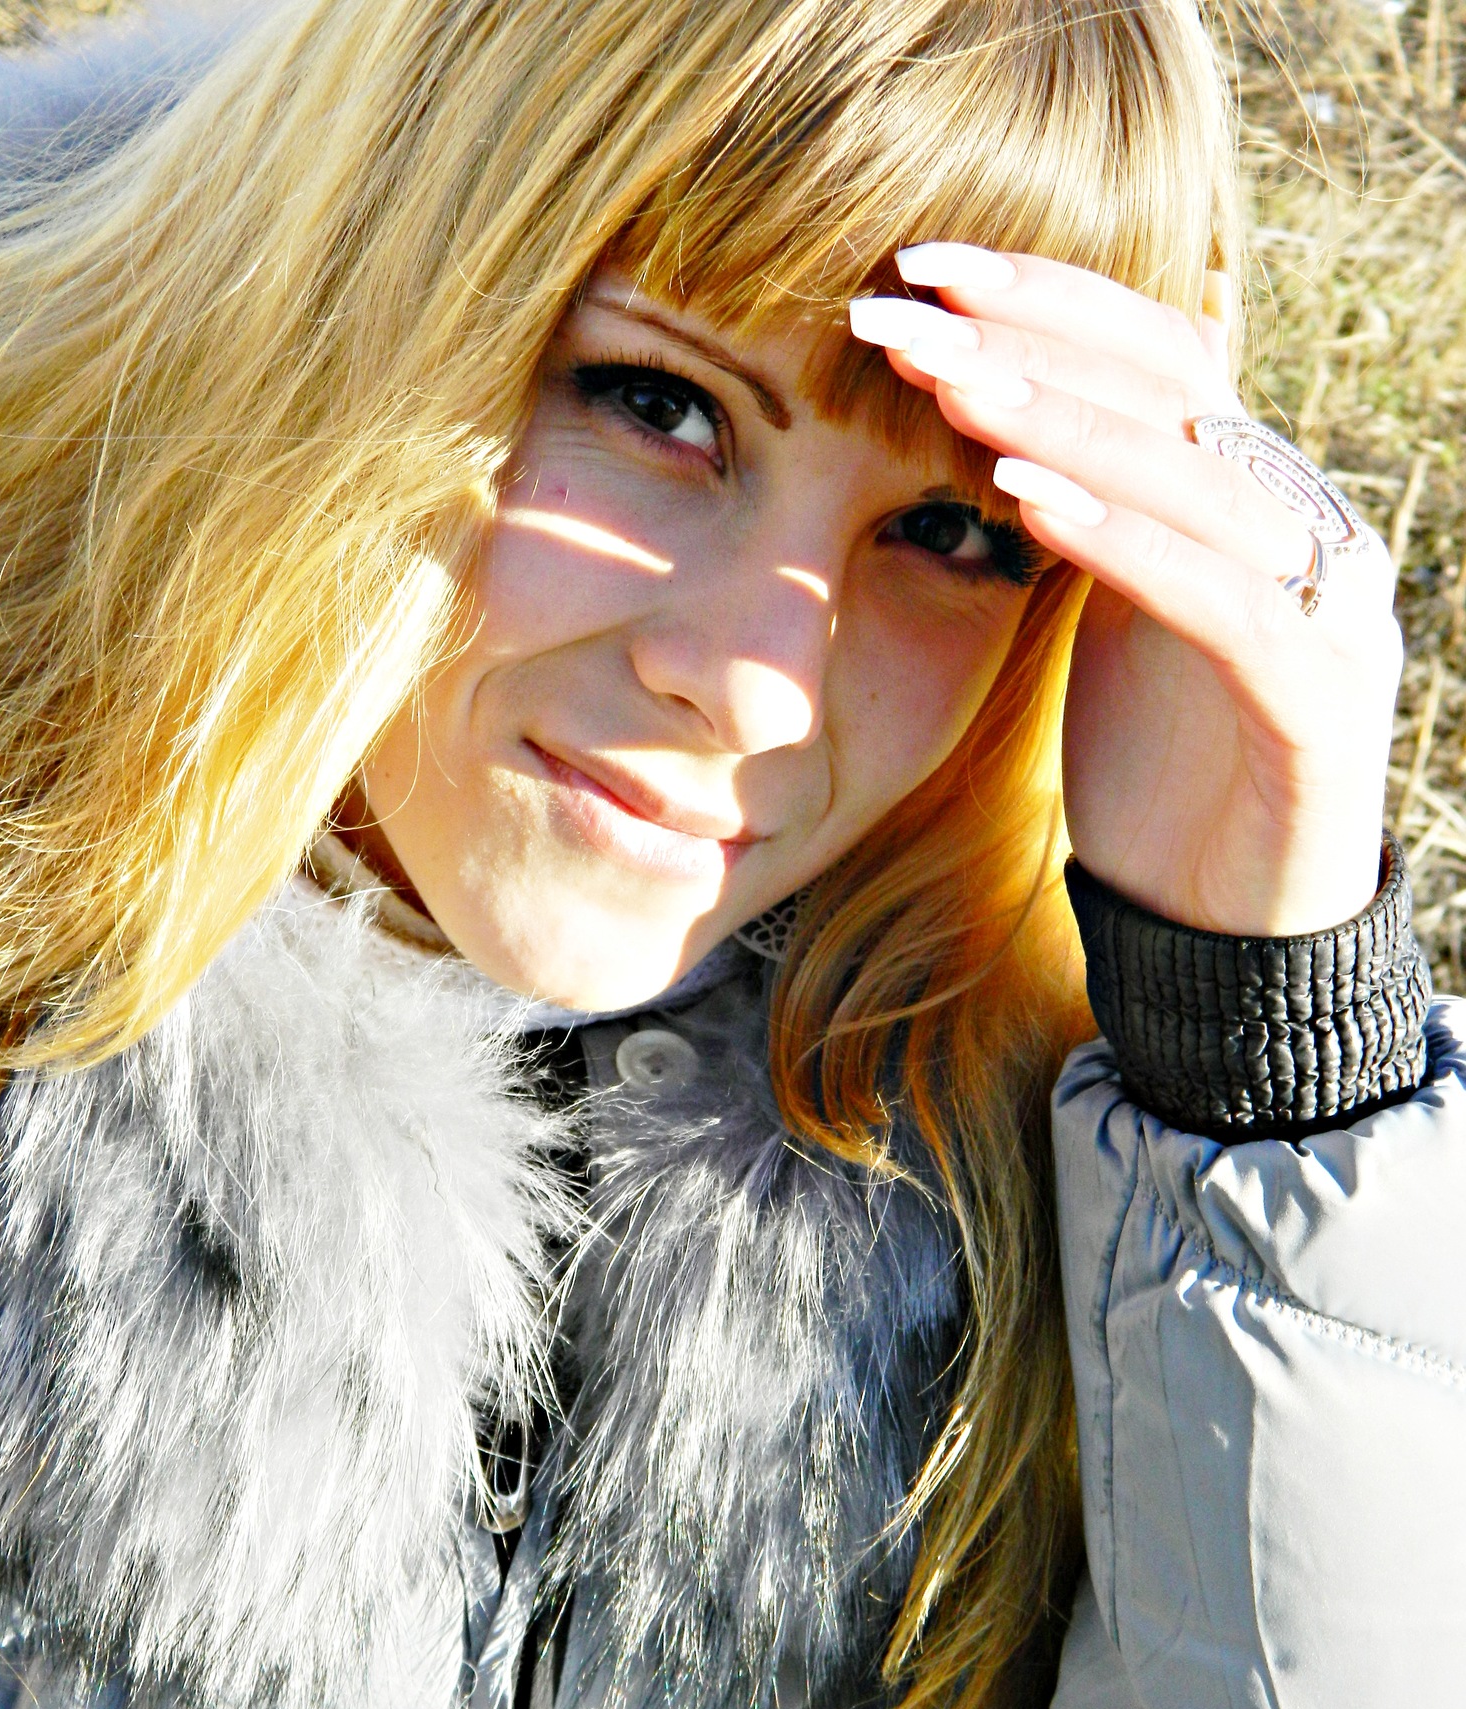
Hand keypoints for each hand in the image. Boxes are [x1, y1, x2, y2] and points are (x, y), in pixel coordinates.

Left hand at [850, 247, 1402, 936]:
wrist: (1227, 926)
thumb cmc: (1155, 769)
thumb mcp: (1106, 618)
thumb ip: (1077, 513)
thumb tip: (984, 410)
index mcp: (1244, 498)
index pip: (1156, 353)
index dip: (1046, 296)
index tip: (918, 267)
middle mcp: (1296, 527)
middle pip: (1174, 388)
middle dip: (1029, 338)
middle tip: (900, 305)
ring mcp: (1322, 608)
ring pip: (1197, 480)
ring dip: (1064, 422)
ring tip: (949, 382)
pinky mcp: (1316, 702)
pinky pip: (1222, 601)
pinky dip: (1124, 543)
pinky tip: (1027, 503)